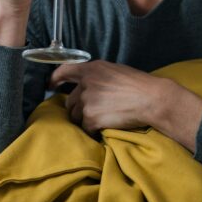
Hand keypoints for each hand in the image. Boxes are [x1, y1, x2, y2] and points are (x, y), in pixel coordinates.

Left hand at [50, 61, 201, 151]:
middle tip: (89, 114)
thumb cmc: (140, 85)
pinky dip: (92, 131)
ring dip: (84, 121)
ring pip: (76, 116)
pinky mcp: (91, 117)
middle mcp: (86, 83)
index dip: (55, 78)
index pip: (64, 70)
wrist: (152, 99)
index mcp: (92, 69)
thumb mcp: (115, 72)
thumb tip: (91, 86)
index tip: (50, 85)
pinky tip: (102, 130)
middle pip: (70, 100)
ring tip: (100, 122)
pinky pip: (85, 128)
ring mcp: (87, 101)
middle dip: (77, 109)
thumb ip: (98, 77)